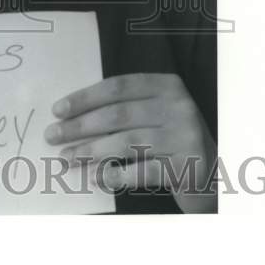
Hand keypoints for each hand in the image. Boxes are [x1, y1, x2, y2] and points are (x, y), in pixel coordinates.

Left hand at [44, 73, 216, 213]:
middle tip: (52, 136)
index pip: (118, 87)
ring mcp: (185, 137)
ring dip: (90, 151)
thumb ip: (125, 108)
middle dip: (80, 126)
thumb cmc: (172, 141)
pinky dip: (114, 175)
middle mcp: (179, 106)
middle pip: (118, 114)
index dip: (84, 97)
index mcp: (168, 86)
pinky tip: (94, 178)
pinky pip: (141, 171)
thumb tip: (70, 116)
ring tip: (67, 158)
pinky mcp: (186, 167)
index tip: (58, 110)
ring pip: (126, 142)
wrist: (212, 176)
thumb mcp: (155, 114)